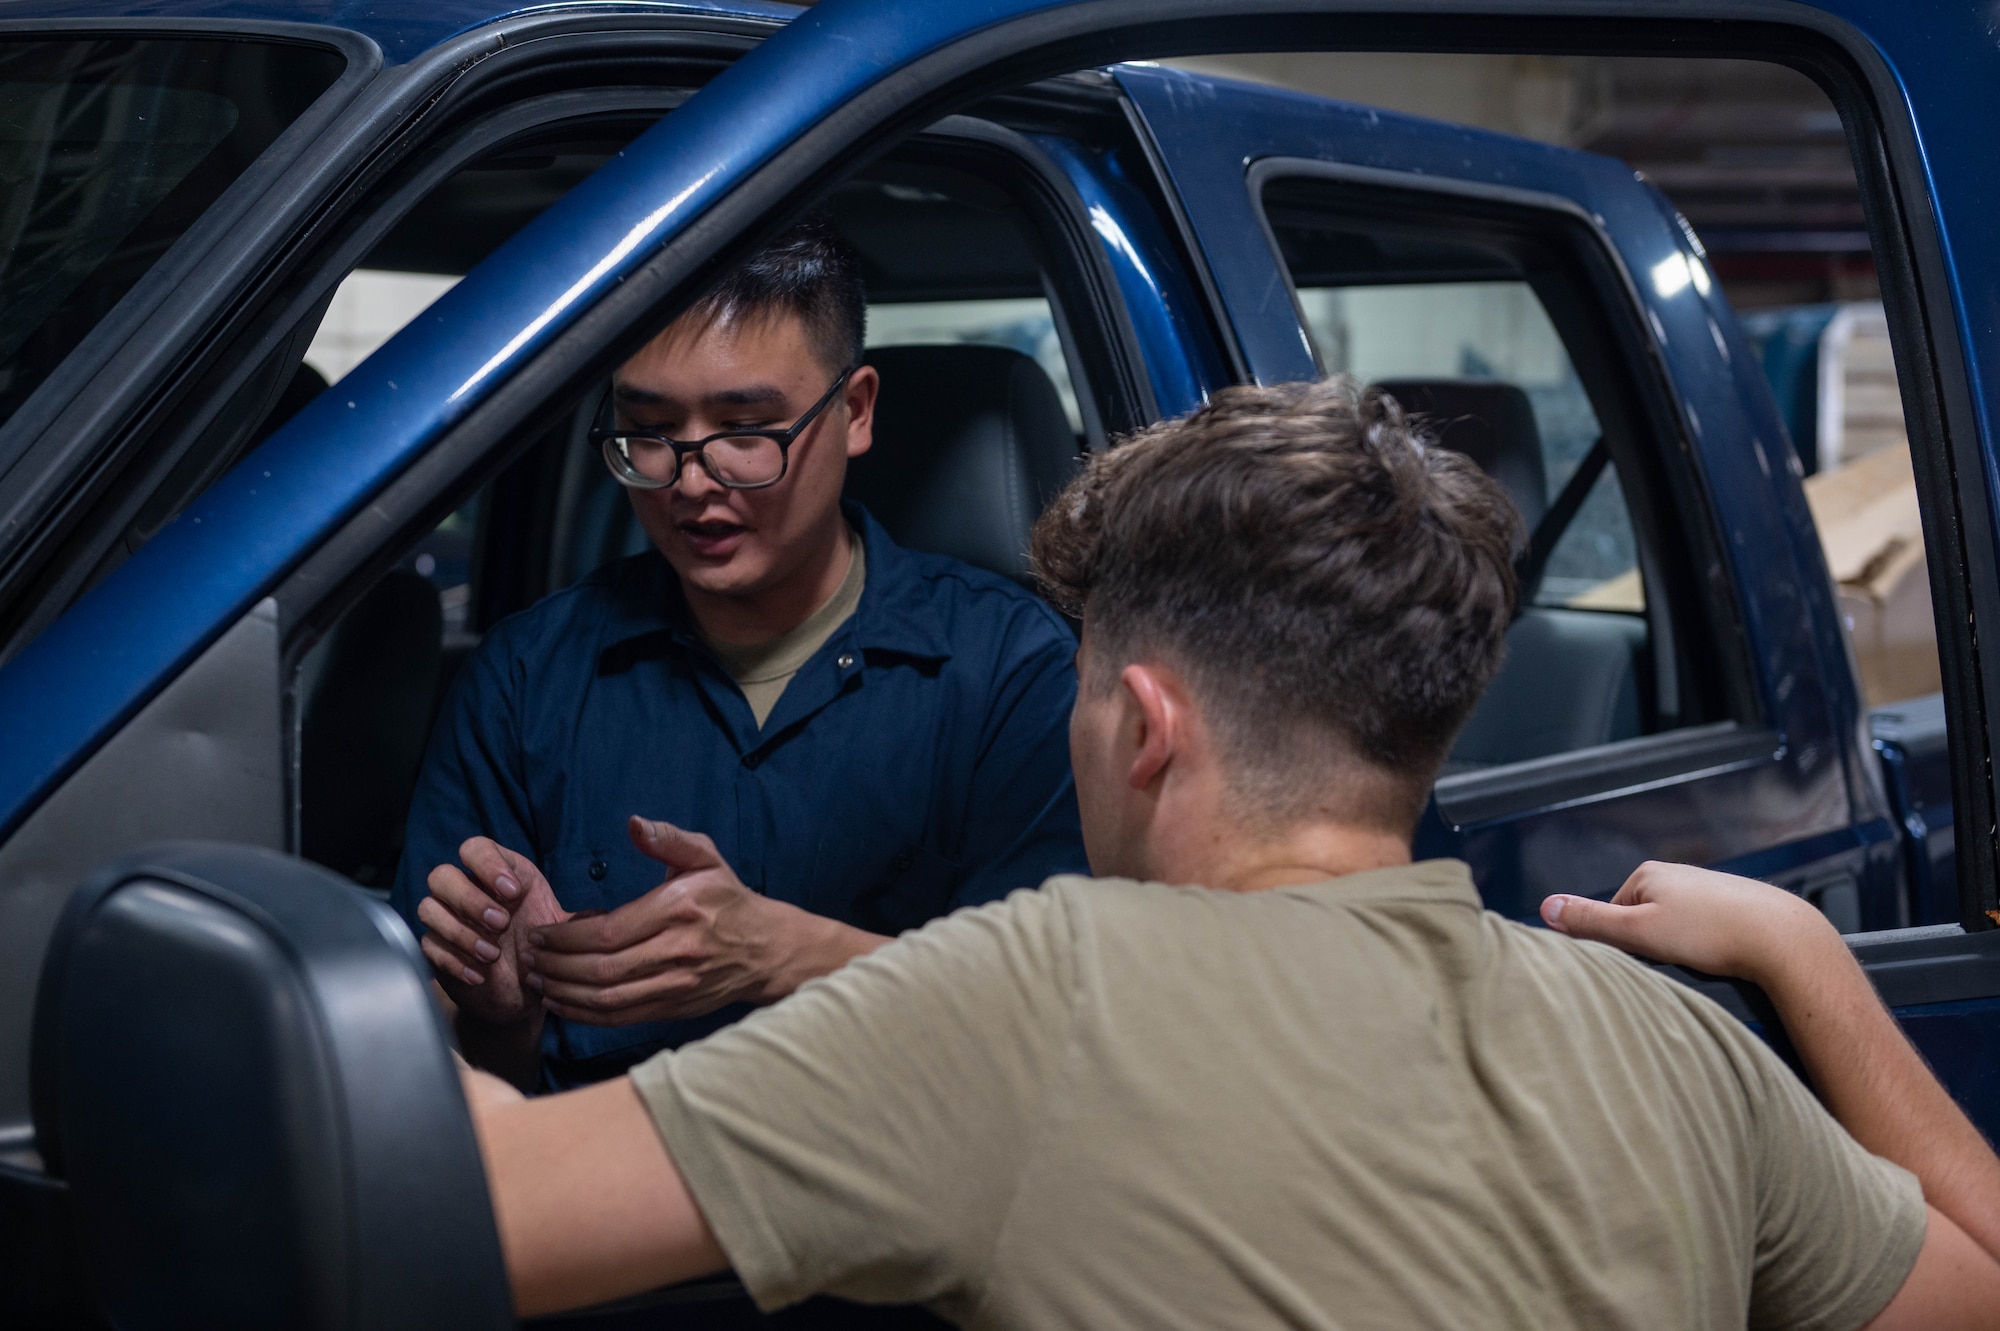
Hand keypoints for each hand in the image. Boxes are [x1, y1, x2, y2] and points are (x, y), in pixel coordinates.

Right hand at [418, 837, 570, 1027]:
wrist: (523, 993)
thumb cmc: (541, 952)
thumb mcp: (560, 932)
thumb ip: (576, 921)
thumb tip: (597, 917)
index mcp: (498, 874)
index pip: (474, 848)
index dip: (487, 864)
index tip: (512, 892)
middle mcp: (468, 891)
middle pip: (442, 875)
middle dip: (470, 899)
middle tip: (500, 923)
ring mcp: (447, 920)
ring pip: (428, 907)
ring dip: (460, 932)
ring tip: (491, 954)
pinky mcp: (436, 949)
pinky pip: (428, 945)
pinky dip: (454, 960)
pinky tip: (479, 974)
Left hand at [526, 816, 879, 1025]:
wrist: (767, 948)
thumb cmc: (728, 898)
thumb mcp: (705, 857)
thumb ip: (668, 839)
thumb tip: (633, 823)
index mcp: (679, 909)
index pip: (610, 931)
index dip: (567, 937)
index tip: (541, 932)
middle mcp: (678, 950)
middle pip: (603, 968)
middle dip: (557, 965)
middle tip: (528, 956)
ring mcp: (678, 983)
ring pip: (609, 997)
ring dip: (565, 992)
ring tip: (537, 980)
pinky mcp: (675, 1007)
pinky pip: (622, 1016)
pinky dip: (586, 1014)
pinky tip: (562, 1003)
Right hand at [1539, 860, 1837, 985]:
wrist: (1782, 938)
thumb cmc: (1711, 933)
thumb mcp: (1639, 931)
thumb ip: (1591, 921)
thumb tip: (1546, 907)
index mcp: (1649, 874)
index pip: (1612, 911)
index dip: (1622, 942)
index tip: (1643, 957)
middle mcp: (1678, 875)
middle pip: (1644, 918)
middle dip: (1653, 944)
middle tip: (1674, 961)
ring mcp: (1708, 888)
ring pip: (1676, 925)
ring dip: (1683, 946)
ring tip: (1703, 958)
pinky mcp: (1735, 905)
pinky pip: (1706, 929)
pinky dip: (1709, 945)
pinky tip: (1722, 955)